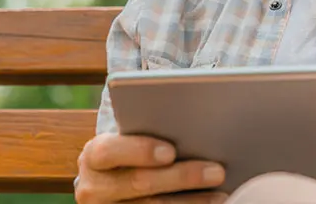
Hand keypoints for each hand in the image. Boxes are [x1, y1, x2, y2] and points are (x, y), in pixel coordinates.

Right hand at [74, 133, 227, 203]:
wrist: (110, 181)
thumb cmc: (130, 150)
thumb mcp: (128, 138)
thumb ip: (148, 128)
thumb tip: (194, 119)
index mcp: (93, 156)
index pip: (110, 151)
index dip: (140, 151)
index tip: (171, 151)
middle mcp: (93, 188)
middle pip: (139, 183)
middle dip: (181, 176)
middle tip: (217, 170)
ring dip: (192, 202)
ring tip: (222, 194)